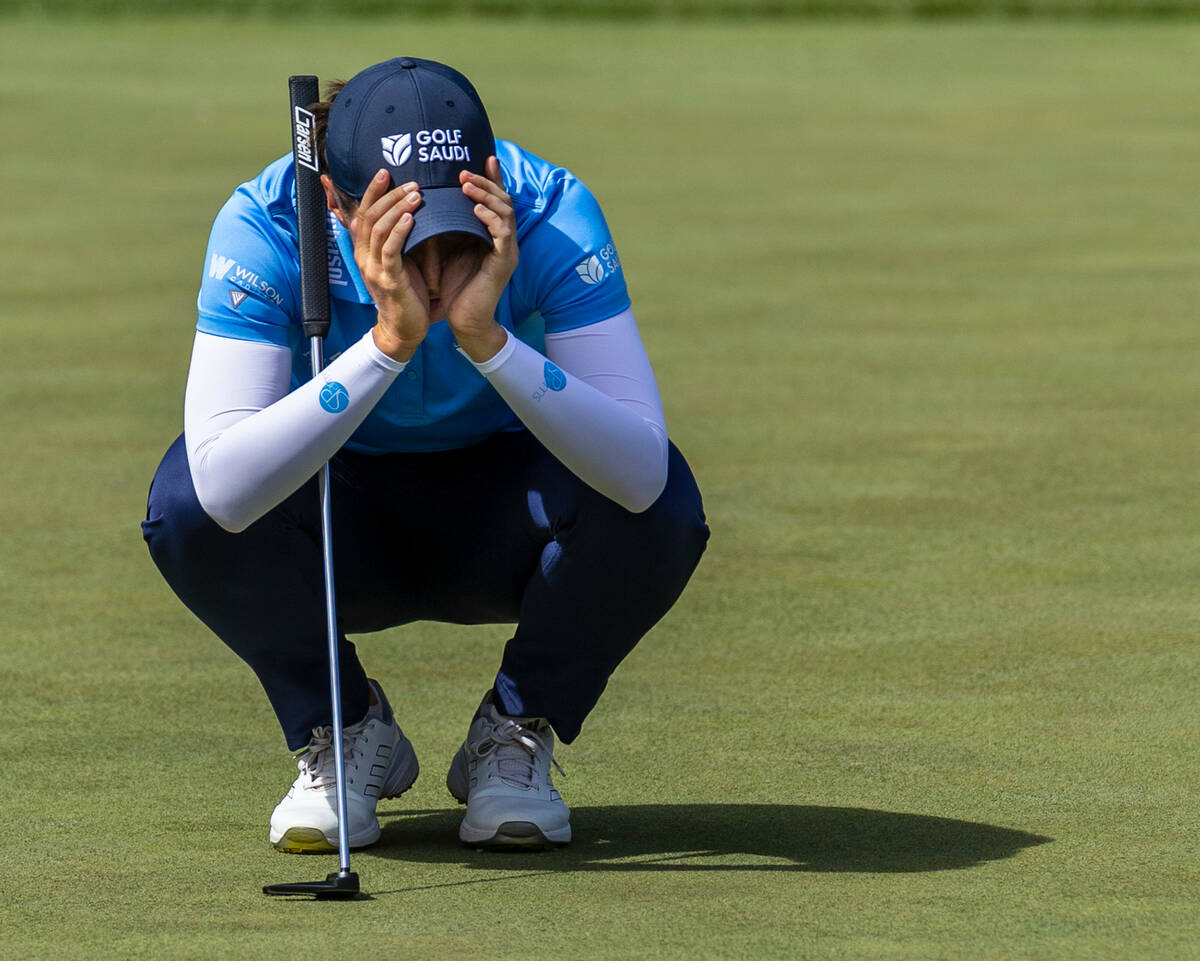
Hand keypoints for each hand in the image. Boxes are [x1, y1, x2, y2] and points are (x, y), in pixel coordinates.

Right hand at [350, 169, 428, 361]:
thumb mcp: (400, 260)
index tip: (385, 172)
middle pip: (369, 216)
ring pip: (378, 229)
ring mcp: (373, 268)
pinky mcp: (388, 281)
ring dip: (397, 208)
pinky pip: (391, 250)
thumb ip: (399, 238)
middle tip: (410, 181)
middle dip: (388, 195)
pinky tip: (411, 218)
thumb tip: (409, 211)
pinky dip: (400, 231)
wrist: (405, 329)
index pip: (363, 213)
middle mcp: (364, 256)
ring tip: (415, 194)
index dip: (372, 191)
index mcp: (364, 250)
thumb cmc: (407, 293)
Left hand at [443, 156, 518, 362]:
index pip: (496, 199)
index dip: (491, 178)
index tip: (481, 157)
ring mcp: (507, 251)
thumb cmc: (453, 285)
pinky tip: (474, 210)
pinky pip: (503, 234)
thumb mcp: (446, 247)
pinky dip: (490, 219)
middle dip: (485, 183)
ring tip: (466, 185)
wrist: (463, 320)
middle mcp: (504, 239)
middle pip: (504, 200)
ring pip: (505, 212)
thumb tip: (424, 196)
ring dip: (486, 195)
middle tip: (463, 173)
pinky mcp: (504, 264)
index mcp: (491, 234)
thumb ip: (444, 223)